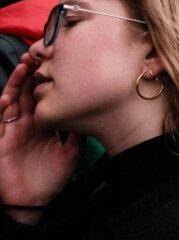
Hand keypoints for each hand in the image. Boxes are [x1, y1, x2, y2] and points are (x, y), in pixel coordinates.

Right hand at [0, 55, 82, 222]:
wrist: (34, 201)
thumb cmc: (51, 177)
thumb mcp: (72, 150)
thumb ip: (79, 131)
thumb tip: (94, 111)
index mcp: (44, 122)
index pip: (45, 95)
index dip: (48, 78)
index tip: (58, 59)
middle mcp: (28, 123)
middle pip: (28, 92)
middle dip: (31, 73)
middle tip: (38, 53)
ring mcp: (14, 131)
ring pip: (12, 102)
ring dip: (16, 84)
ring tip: (23, 66)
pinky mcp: (3, 143)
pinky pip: (1, 123)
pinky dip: (3, 110)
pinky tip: (8, 99)